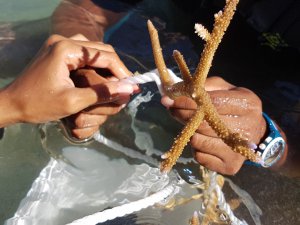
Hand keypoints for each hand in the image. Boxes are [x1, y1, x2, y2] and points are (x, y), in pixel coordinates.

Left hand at [0, 34, 136, 127]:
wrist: (12, 104)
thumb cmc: (39, 104)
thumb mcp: (73, 101)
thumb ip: (102, 93)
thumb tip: (129, 89)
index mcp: (66, 49)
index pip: (105, 55)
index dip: (122, 71)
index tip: (132, 87)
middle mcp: (64, 40)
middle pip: (101, 49)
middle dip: (116, 68)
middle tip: (124, 86)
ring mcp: (59, 43)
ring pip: (94, 50)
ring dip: (106, 65)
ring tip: (114, 82)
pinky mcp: (57, 50)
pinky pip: (84, 53)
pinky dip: (95, 64)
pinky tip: (100, 77)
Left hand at [161, 76, 266, 174]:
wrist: (256, 134)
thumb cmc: (235, 107)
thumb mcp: (224, 89)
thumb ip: (202, 87)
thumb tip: (172, 93)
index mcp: (247, 104)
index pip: (212, 102)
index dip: (187, 101)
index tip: (170, 99)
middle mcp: (247, 128)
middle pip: (204, 123)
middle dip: (182, 115)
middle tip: (172, 109)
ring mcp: (239, 150)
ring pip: (199, 141)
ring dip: (190, 132)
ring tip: (193, 126)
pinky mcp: (230, 166)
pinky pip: (200, 156)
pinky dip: (196, 148)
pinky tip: (203, 141)